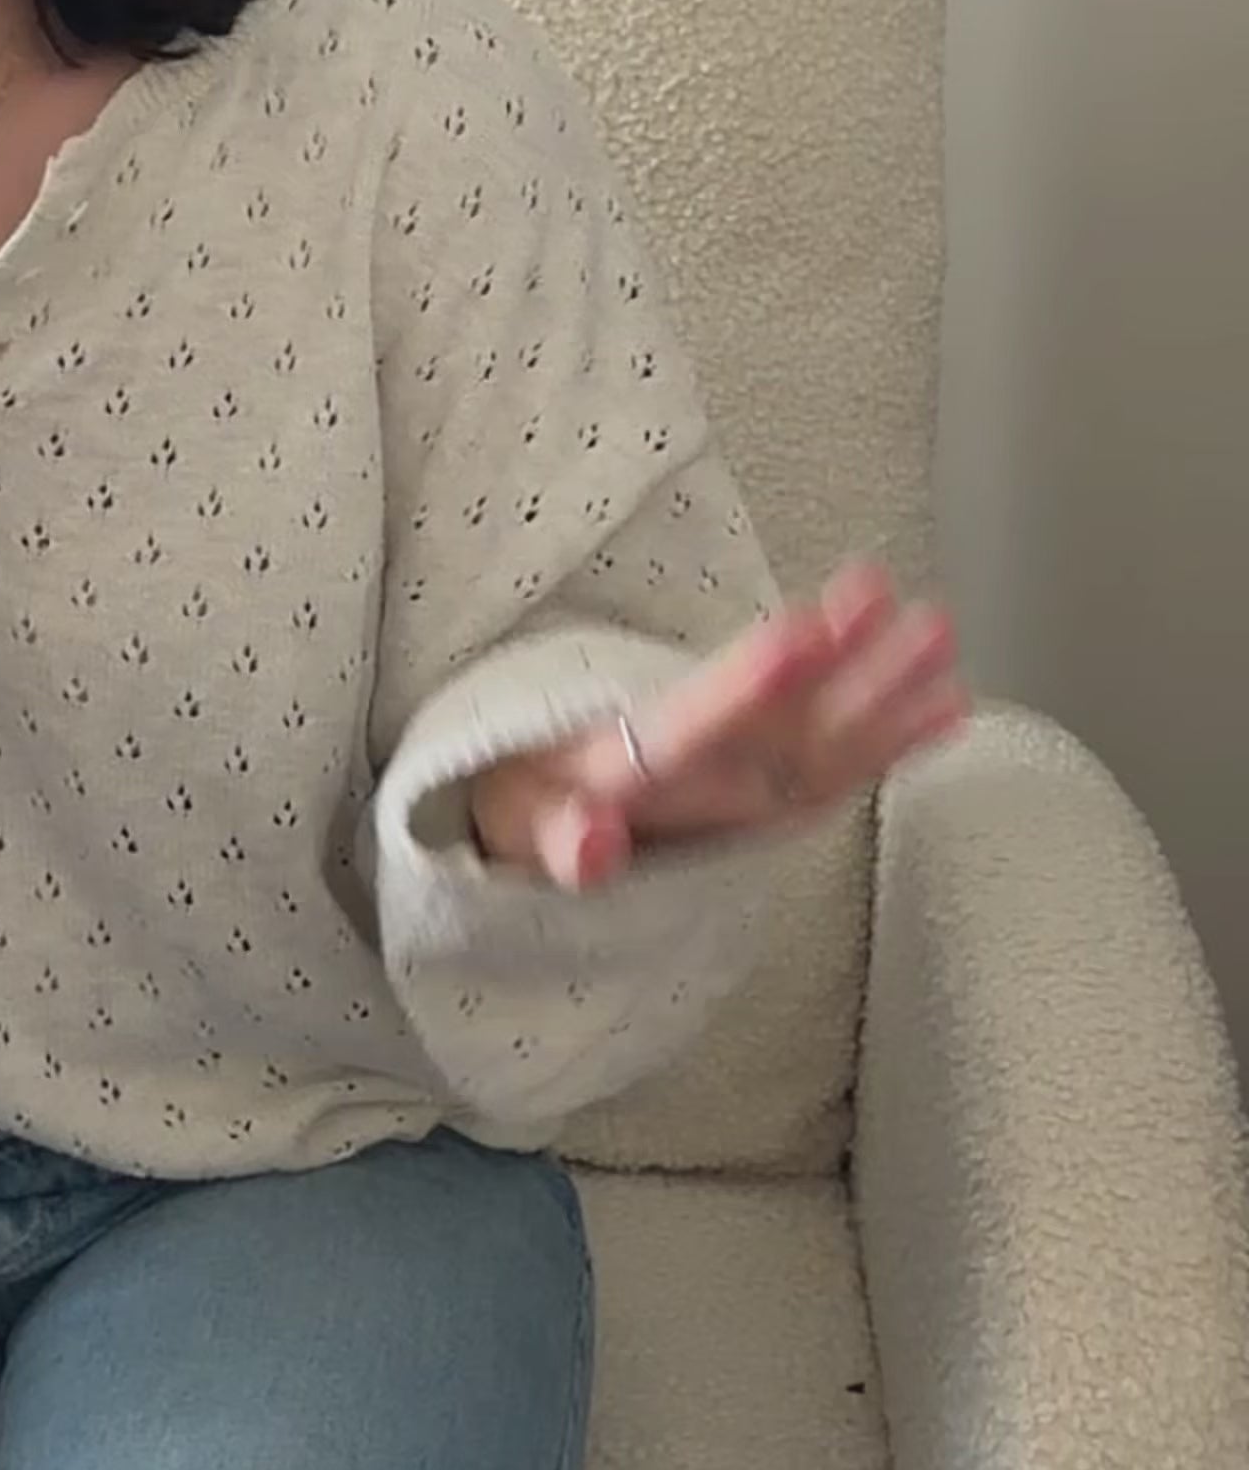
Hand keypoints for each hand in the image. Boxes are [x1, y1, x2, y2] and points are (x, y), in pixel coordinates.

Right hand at [467, 560, 970, 892]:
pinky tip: (952, 705)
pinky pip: (843, 776)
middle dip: (855, 682)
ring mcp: (744, 807)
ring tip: (943, 633)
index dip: (746, 689)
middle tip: (916, 619)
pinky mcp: (771, 807)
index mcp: (625, 784)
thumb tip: (590, 848)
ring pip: (829, 753)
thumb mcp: (517, 810)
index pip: (691, 734)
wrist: (558, 851)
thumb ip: (553, 830)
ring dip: (892, 696)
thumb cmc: (531, 797)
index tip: (799, 635)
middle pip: (786, 744)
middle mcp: (702, 801)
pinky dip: (898, 742)